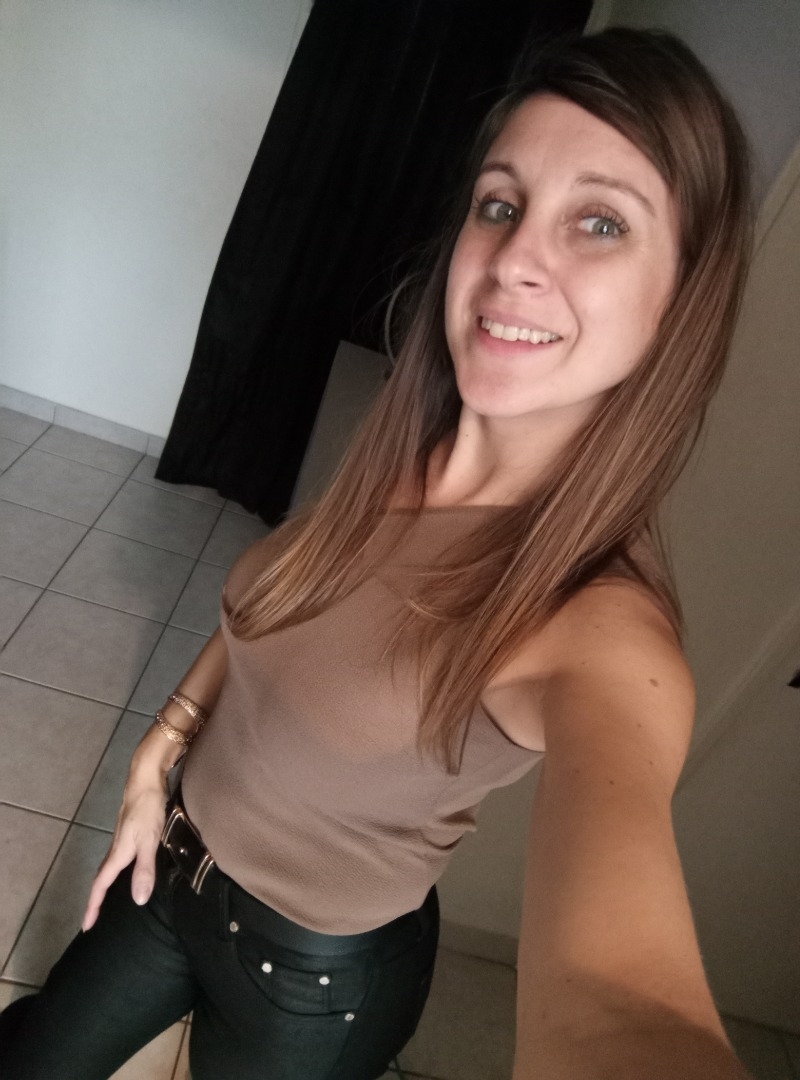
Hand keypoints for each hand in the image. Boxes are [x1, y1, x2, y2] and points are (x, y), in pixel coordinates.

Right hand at [82, 775, 167, 930]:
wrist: (146, 778)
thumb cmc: (148, 807)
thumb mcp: (149, 839)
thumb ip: (144, 868)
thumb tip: (137, 900)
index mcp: (118, 854)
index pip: (101, 886)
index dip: (93, 906)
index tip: (85, 926)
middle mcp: (116, 849)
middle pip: (101, 879)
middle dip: (96, 900)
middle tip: (93, 919)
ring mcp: (122, 839)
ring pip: (109, 868)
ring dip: (105, 886)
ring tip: (107, 902)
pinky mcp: (130, 831)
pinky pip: (118, 859)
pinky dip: (116, 873)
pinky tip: (128, 872)